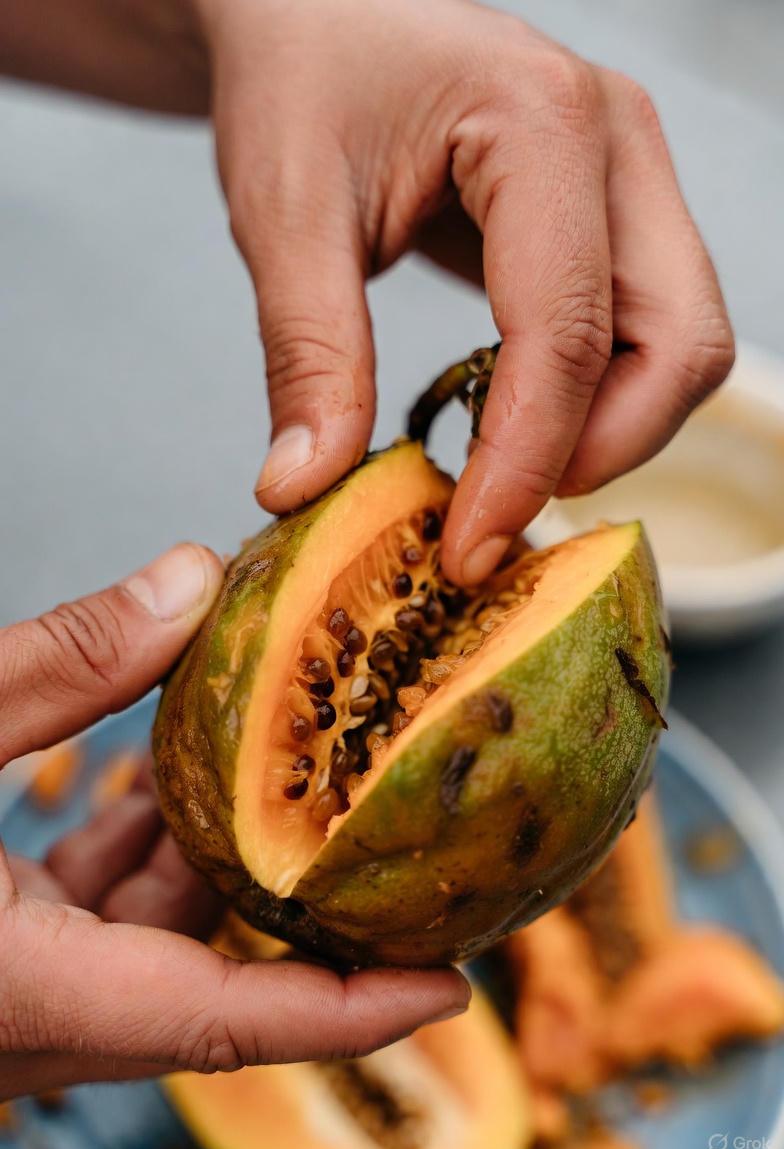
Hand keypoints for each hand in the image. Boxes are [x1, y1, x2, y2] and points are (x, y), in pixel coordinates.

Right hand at [0, 544, 468, 1100]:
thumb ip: (59, 663)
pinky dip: (136, 864)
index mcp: (11, 990)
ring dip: (212, 868)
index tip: (449, 989)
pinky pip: (92, 932)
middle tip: (392, 845)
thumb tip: (190, 577)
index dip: (346, 1017)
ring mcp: (2, 1006)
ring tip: (287, 777)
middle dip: (296, 920)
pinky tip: (162, 784)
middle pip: (202, 985)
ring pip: (149, 952)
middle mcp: (17, 1024)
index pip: (218, 1021)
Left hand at [196, 0, 733, 583]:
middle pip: (680, 348)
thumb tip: (307, 487)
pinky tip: (512, 425)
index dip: (526, 463)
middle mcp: (620, 147)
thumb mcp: (286, 210)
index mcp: (544, 123)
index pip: (571, 333)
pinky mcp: (615, 217)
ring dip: (607, 434)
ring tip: (498, 470)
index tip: (466, 548)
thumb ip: (308, 352)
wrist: (318, 11)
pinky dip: (596, 402)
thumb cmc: (302, 73)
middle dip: (598, 453)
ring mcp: (631, 180)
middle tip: (491, 512)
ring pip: (682, 350)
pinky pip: (648, 335)